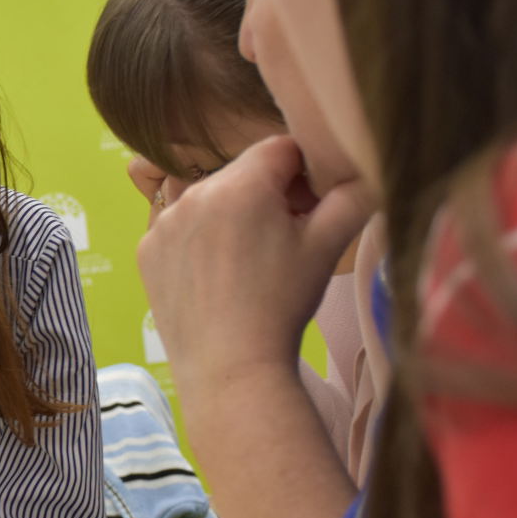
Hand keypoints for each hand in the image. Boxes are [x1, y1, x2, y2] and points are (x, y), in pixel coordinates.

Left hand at [137, 136, 373, 391]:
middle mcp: (194, 194)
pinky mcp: (147, 251)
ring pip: (209, 199)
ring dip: (232, 215)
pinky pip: (180, 229)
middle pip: (242, 174)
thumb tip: (369, 169)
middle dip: (267, 195)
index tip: (310, 209)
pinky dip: (199, 241)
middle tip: (284, 239)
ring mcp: (163, 223)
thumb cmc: (282, 304)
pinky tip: (218, 275)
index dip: (303, 174)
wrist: (230, 368)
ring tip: (250, 262)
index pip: (281, 149)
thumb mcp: (327, 245)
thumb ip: (355, 195)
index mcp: (241, 184)